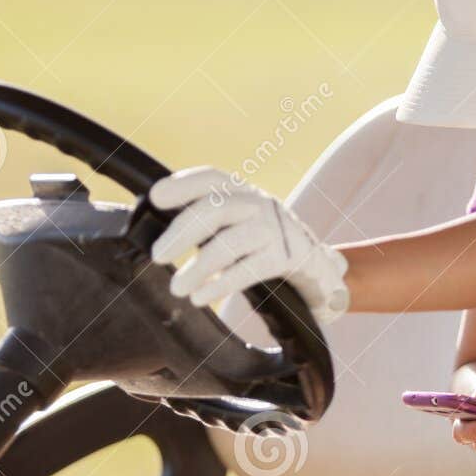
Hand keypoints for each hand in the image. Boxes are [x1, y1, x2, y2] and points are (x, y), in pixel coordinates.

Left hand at [148, 167, 349, 324]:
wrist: (319, 270)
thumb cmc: (266, 246)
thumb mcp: (240, 224)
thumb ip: (208, 222)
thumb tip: (161, 236)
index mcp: (244, 192)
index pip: (212, 179)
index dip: (183, 184)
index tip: (156, 197)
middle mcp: (260, 204)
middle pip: (215, 209)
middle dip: (182, 232)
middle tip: (158, 256)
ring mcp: (276, 230)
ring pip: (229, 243)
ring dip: (198, 267)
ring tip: (178, 288)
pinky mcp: (287, 257)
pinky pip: (247, 269)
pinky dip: (220, 283)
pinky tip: (201, 296)